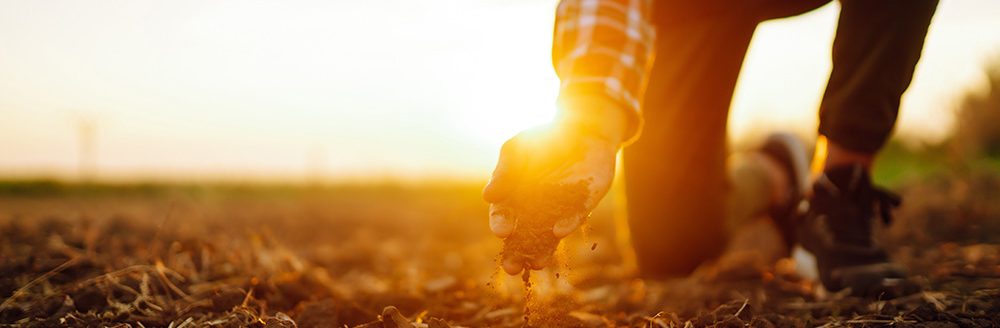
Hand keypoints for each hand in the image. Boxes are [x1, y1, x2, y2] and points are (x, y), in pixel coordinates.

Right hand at [484, 96, 626, 274]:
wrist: (580, 129)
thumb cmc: (541, 139)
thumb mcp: (516, 150)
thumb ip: (503, 172)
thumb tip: (488, 196)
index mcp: (513, 197)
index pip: (503, 215)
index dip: (501, 224)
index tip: (502, 231)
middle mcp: (534, 210)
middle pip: (522, 236)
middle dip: (517, 253)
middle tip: (512, 268)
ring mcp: (558, 211)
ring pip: (547, 236)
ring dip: (541, 251)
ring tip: (538, 264)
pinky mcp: (581, 206)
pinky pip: (573, 218)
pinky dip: (566, 225)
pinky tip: (559, 231)